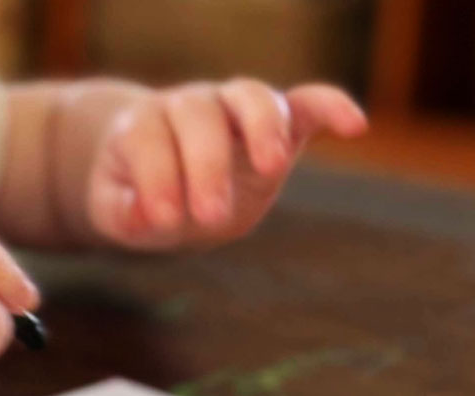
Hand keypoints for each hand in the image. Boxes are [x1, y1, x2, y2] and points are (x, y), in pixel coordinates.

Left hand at [87, 80, 367, 248]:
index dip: (155, 177)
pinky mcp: (278, 124)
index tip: (161, 219)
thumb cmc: (137, 197)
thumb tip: (146, 216)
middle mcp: (190, 106)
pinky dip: (331, 107)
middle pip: (200, 115)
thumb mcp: (118, 212)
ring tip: (271, 167)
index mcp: (143, 125)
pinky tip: (355, 126)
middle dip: (206, 165)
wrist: (163, 178)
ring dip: (263, 127)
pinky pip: (307, 104)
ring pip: (251, 97)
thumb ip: (125, 214)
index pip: (149, 139)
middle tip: (209, 215)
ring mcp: (235, 110)